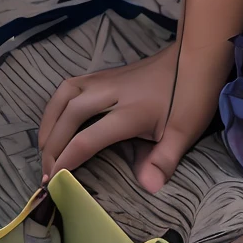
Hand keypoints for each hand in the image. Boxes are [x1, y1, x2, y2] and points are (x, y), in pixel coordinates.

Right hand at [39, 36, 233, 190]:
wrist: (198, 54)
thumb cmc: (192, 95)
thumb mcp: (185, 131)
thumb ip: (164, 160)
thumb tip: (148, 188)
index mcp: (130, 111)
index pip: (88, 137)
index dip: (67, 159)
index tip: (53, 181)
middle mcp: (113, 92)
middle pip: (70, 113)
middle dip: (52, 143)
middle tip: (46, 172)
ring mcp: (109, 78)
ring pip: (66, 93)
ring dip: (50, 119)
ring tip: (44, 146)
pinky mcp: (108, 73)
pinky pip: (73, 84)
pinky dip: (58, 103)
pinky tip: (58, 119)